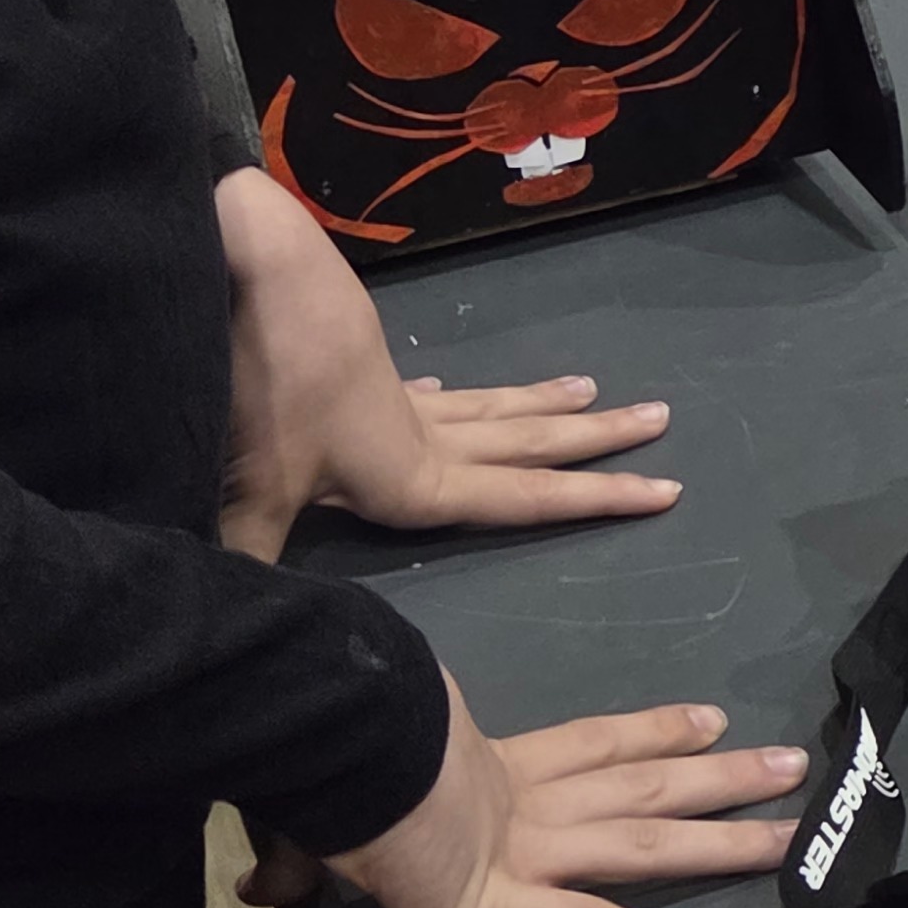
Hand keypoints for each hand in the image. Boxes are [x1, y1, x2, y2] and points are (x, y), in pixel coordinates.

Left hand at [219, 170, 678, 563]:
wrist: (251, 281)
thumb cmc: (262, 395)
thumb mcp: (252, 493)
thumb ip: (249, 558)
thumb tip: (240, 627)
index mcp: (416, 480)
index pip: (528, 495)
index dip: (600, 499)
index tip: (667, 489)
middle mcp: (425, 439)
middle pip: (530, 440)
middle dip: (598, 439)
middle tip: (660, 418)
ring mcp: (395, 398)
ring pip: (488, 404)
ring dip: (540, 403)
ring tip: (588, 389)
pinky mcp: (358, 366)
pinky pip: (421, 388)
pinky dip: (441, 391)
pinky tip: (438, 383)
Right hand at [299, 677, 800, 907]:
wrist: (328, 756)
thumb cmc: (330, 764)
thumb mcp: (329, 796)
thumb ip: (307, 851)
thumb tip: (257, 882)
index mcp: (495, 767)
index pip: (593, 744)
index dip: (654, 730)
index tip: (711, 719)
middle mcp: (530, 801)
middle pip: (645, 784)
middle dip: (721, 777)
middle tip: (793, 765)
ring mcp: (527, 850)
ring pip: (646, 839)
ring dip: (723, 836)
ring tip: (791, 831)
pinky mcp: (506, 903)